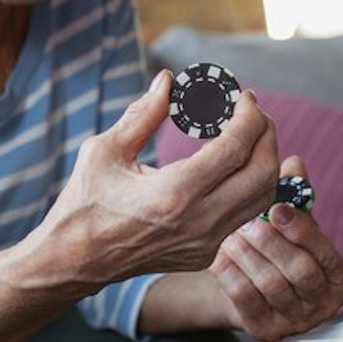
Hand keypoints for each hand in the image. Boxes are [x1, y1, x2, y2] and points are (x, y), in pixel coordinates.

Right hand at [35, 70, 280, 287]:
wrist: (76, 260)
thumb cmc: (85, 203)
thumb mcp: (105, 150)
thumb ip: (143, 114)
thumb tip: (168, 81)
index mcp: (174, 194)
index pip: (236, 148)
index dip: (248, 117)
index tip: (243, 96)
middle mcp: (198, 223)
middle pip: (263, 174)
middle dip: (266, 135)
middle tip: (252, 113)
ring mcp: (206, 244)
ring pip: (262, 198)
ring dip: (264, 161)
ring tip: (249, 135)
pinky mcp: (206, 254)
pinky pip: (244, 216)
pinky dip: (249, 185)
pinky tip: (232, 165)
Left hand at [208, 155, 342, 341]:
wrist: (247, 289)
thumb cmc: (278, 251)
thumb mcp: (290, 224)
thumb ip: (295, 195)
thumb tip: (294, 163)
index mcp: (339, 275)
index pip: (325, 252)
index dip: (301, 229)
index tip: (278, 208)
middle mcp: (324, 303)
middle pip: (300, 271)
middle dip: (271, 243)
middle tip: (247, 222)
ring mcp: (296, 321)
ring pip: (272, 285)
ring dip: (248, 256)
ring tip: (231, 235)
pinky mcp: (265, 331)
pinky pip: (247, 302)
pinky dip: (232, 275)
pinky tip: (220, 256)